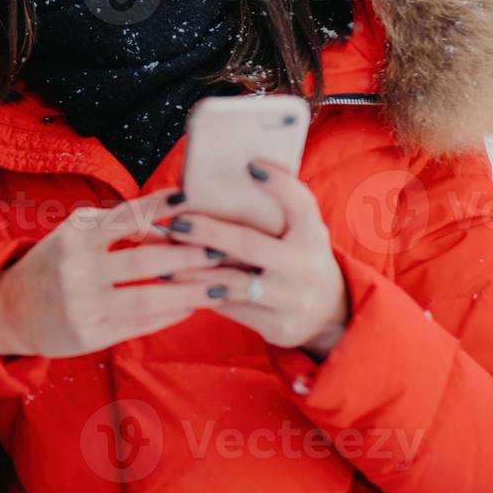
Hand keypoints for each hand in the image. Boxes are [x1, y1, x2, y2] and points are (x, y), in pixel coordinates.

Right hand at [0, 192, 231, 357]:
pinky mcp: (90, 334)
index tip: (200, 203)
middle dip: (193, 255)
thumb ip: (118, 222)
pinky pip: (141, 323)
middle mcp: (79, 267)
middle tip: (227, 250)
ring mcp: (84, 303)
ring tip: (223, 285)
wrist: (10, 309)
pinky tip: (193, 306)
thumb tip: (173, 209)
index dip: (166, 209)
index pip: (130, 217)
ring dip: (192, 291)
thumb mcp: (76, 232)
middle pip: (149, 259)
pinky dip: (171, 314)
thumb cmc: (55, 262)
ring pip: (151, 295)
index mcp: (77, 234)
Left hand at [165, 157, 350, 360]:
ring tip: (162, 255)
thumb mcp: (302, 233)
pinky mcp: (277, 326)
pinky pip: (230, 307)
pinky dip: (200, 292)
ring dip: (192, 268)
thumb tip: (235, 176)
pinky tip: (175, 282)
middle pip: (250, 244)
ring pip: (232, 282)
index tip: (250, 166)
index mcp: (312, 236)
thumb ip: (280, 211)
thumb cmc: (301, 259)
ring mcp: (292, 299)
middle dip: (208, 232)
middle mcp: (305, 266)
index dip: (279, 184)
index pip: (301, 203)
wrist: (330, 317)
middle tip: (175, 222)